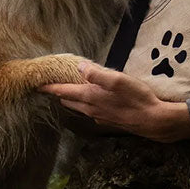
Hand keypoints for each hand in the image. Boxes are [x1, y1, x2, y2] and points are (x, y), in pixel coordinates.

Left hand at [40, 62, 189, 142]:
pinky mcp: (109, 121)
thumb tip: (79, 68)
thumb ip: (96, 74)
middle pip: (68, 101)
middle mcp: (91, 109)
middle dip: (57, 94)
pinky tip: (90, 101)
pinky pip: (90, 112)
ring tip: (64, 93)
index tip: (36, 85)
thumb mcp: (117, 80)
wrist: (153, 120)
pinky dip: (85, 105)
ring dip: (70, 100)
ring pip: (78, 108)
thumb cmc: (136, 98)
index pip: (63, 92)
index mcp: (90, 97)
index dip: (48, 87)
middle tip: (48, 87)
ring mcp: (99, 117)